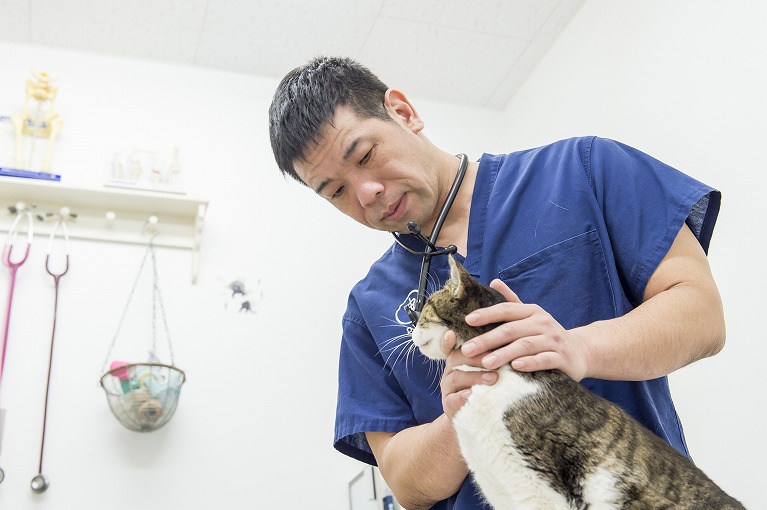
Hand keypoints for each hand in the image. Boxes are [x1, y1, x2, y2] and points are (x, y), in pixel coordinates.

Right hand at [438, 330, 496, 420]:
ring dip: (474, 377)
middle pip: (456, 358)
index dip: (448, 340)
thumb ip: (493, 357)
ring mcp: (448, 390)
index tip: (452, 333)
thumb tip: (513, 340)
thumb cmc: (487, 390)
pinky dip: (462, 397)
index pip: (450, 346)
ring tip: (493, 379)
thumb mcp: (488, 371)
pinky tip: (473, 395)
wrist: (479, 421)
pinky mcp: (449, 407)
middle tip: (494, 360)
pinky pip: (453, 400)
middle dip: (476, 358)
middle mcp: (450, 372)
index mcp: (458, 360)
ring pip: (455, 378)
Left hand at [459, 279, 588, 381]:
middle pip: (511, 330)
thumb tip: (493, 282)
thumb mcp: (530, 316)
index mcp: (532, 312)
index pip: (506, 309)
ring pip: (525, 345)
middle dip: (487, 339)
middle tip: (468, 349)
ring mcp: (554, 340)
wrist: (580, 352)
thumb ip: (511, 302)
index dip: (487, 314)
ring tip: (486, 362)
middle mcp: (543, 323)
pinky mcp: (563, 357)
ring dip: (504, 353)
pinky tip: (516, 367)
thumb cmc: (546, 335)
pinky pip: (544, 359)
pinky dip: (530, 362)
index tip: (467, 320)